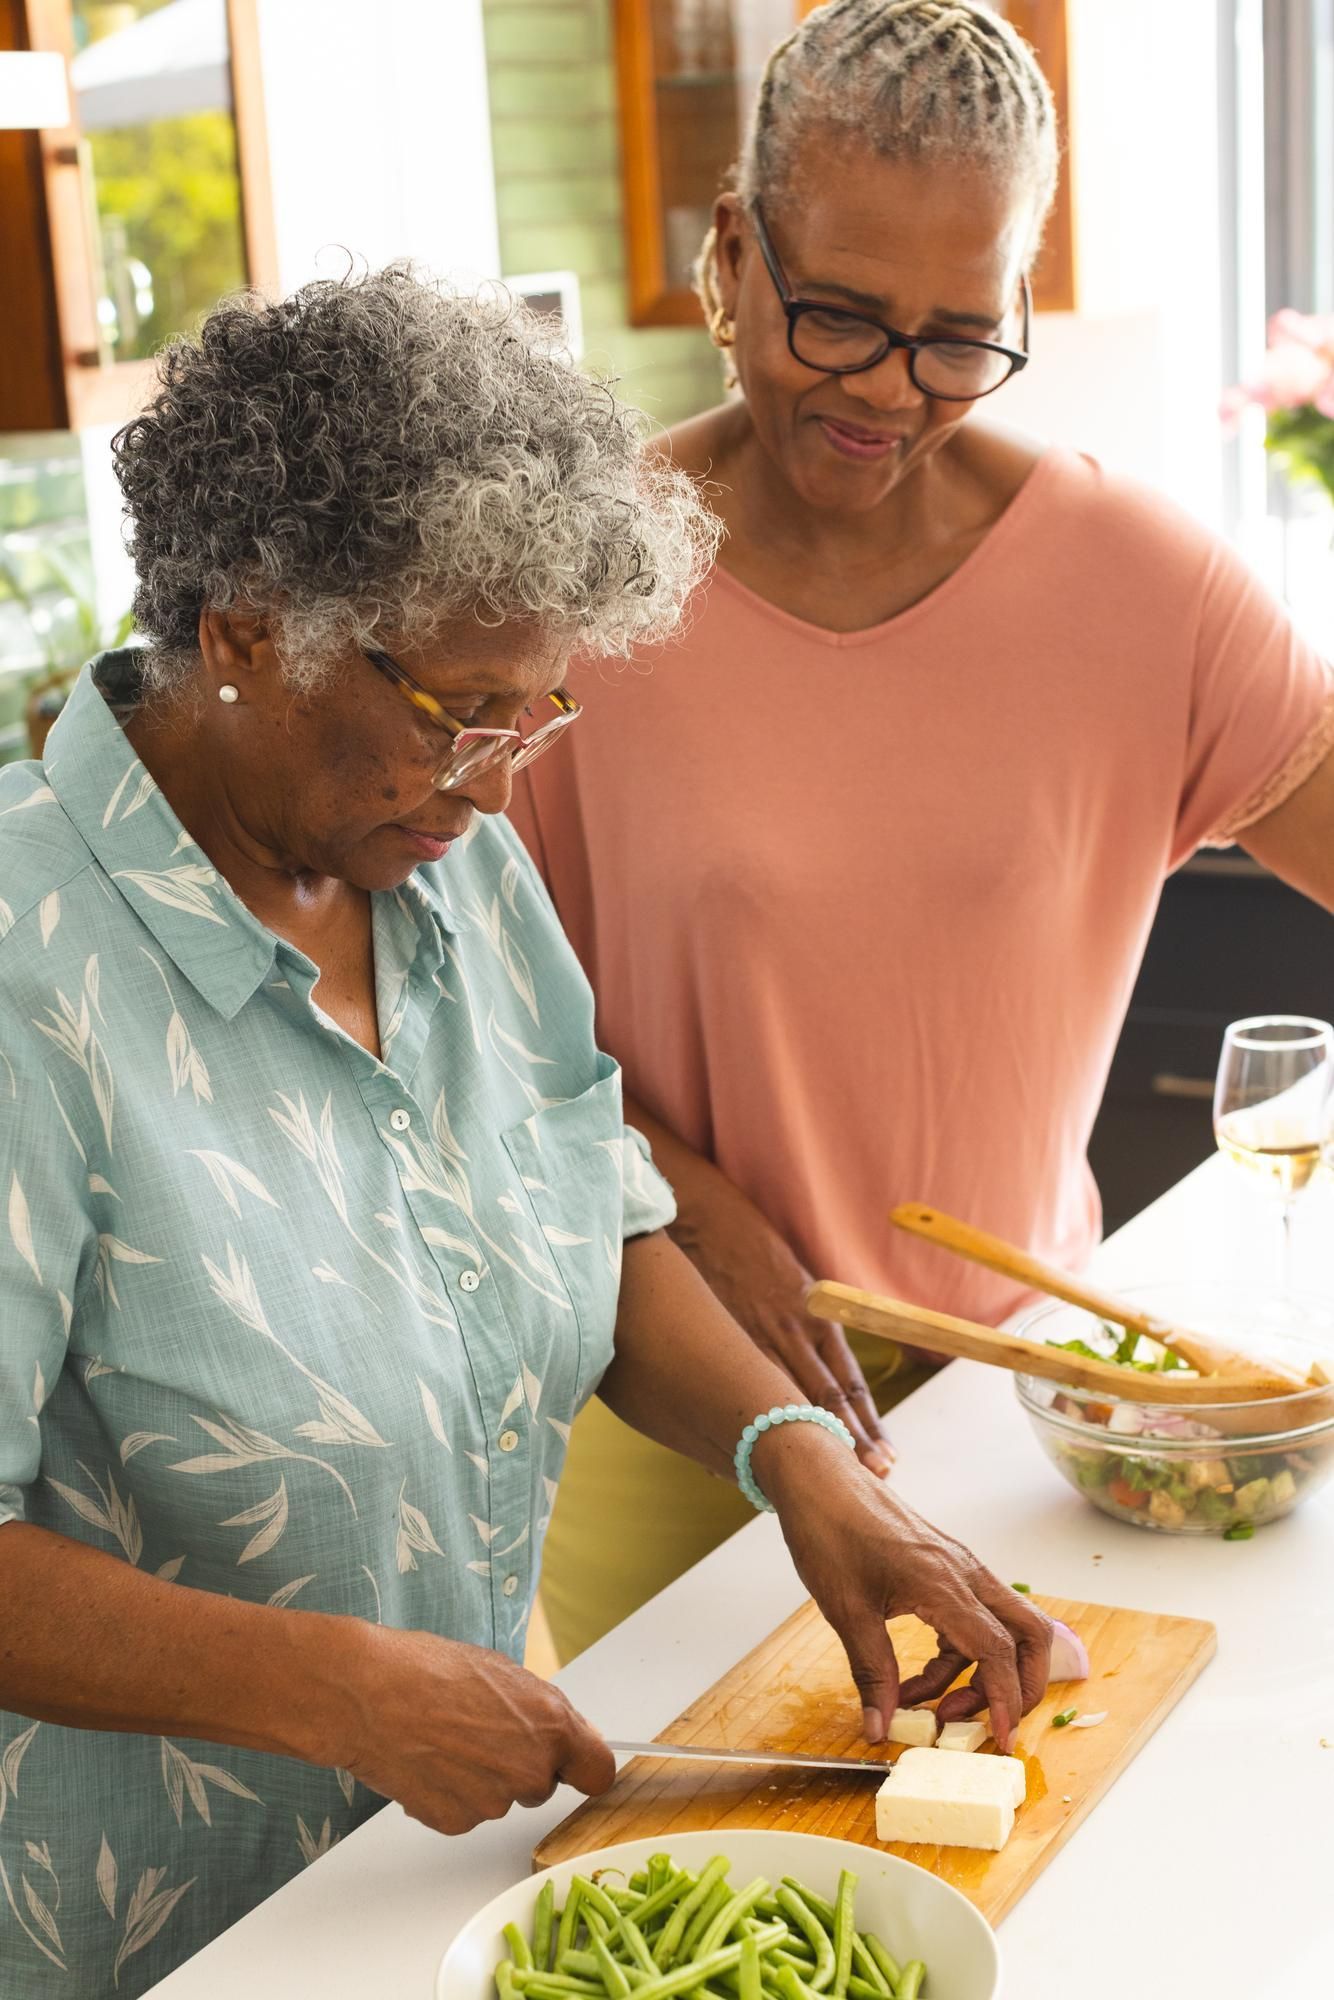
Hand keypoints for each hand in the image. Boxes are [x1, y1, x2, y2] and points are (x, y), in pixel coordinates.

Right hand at [328, 1625, 615, 1834]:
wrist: (368, 1694)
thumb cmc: (429, 1670)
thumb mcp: (503, 1672)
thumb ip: (542, 1711)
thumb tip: (562, 1732)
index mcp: (552, 1726)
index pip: (598, 1771)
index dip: (583, 1766)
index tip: (573, 1765)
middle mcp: (530, 1771)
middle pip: (542, 1784)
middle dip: (521, 1764)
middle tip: (481, 1732)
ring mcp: (492, 1803)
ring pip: (500, 1797)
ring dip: (481, 1778)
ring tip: (445, 1739)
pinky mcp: (455, 1823)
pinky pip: (464, 1812)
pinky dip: (449, 1794)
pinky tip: (427, 1760)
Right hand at [675, 1190, 894, 1476]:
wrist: (708, 1222)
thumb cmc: (756, 1252)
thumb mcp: (798, 1285)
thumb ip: (810, 1330)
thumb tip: (823, 1378)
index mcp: (817, 1321)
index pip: (849, 1385)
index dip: (867, 1425)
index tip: (885, 1458)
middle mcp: (794, 1334)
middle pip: (826, 1402)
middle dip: (849, 1444)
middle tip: (871, 1481)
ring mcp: (756, 1340)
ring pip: (787, 1401)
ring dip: (804, 1443)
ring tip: (818, 1482)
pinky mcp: (723, 1340)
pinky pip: (738, 1391)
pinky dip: (742, 1427)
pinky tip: (745, 1462)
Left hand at [757, 1427, 1052, 1752]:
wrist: (818, 1479)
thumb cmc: (830, 1531)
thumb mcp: (845, 1611)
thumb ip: (872, 1673)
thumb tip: (880, 1728)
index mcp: (944, 1583)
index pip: (998, 1652)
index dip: (1006, 1702)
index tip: (1002, 1742)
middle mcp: (965, 1573)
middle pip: (1029, 1635)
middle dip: (1020, 1687)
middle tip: (986, 1724)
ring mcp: (959, 1567)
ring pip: (1003, 1628)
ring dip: (983, 1676)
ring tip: (937, 1707)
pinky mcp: (945, 1568)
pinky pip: (973, 1619)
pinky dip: (958, 1657)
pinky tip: (919, 1679)